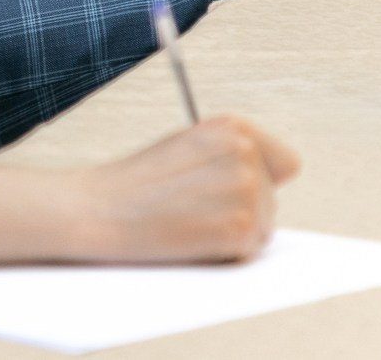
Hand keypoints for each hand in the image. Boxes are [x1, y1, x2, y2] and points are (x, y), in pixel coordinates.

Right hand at [76, 116, 299, 262]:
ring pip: (263, 228)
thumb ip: (229, 154)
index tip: (225, 189)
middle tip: (191, 208)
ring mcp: (246, 190)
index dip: (261, 180)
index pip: (285, 162)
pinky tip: (189, 239)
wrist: (96, 209)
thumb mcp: (186, 147)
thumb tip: (279, 174)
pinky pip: (248, 252)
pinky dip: (222, 254)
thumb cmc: (135, 183)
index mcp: (233, 127)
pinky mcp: (241, 227)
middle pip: (273, 200)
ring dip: (231, 235)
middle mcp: (245, 152)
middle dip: (241, 211)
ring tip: (188, 222)